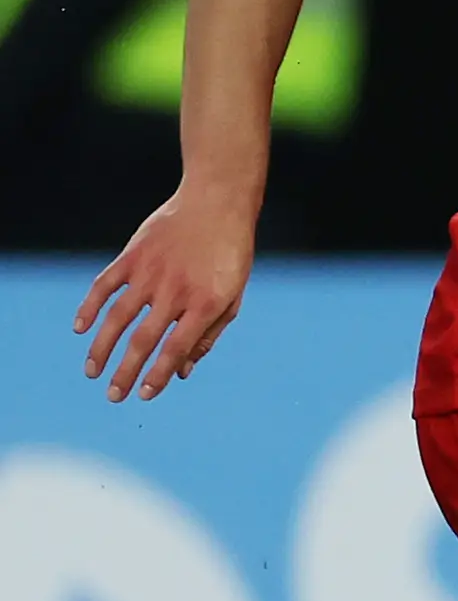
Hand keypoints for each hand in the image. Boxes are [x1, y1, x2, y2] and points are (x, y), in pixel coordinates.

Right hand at [77, 184, 259, 403]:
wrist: (217, 203)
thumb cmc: (229, 256)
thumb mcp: (232, 297)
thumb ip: (208, 335)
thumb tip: (182, 372)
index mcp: (205, 304)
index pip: (176, 349)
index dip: (158, 375)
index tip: (143, 395)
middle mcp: (176, 291)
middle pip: (144, 340)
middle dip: (126, 372)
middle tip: (113, 396)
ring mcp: (151, 273)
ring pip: (118, 317)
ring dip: (102, 347)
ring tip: (92, 372)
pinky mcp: (132, 256)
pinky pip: (104, 285)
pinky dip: (89, 307)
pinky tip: (81, 329)